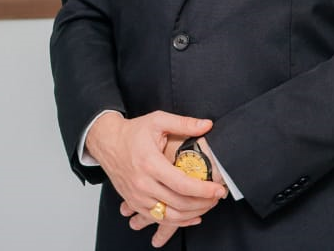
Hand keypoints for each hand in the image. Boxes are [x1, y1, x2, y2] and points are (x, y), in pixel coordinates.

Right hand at [86, 111, 226, 244]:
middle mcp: (142, 184)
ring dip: (192, 214)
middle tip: (217, 197)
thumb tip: (207, 125)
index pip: (182, 184)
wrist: (107, 142)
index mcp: (150, 163)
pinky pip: (158, 219)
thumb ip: (184, 123)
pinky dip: (177, 222)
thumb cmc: (133, 132)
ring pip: (170, 215)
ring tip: (208, 205)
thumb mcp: (158, 120)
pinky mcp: (135, 204)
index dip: (203, 190)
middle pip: (178, 203)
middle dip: (203, 203)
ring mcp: (137, 197)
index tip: (218, 189)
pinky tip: (192, 216)